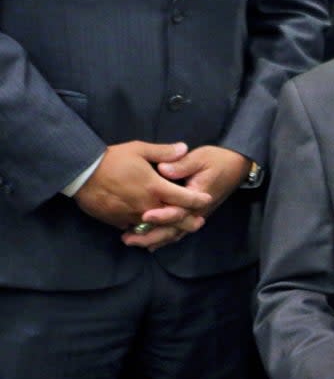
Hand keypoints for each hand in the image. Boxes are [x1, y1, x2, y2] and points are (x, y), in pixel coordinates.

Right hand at [75, 141, 212, 230]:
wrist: (80, 173)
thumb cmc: (111, 159)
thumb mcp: (139, 149)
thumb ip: (164, 152)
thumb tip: (184, 148)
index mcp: (155, 187)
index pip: (184, 198)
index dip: (197, 200)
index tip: (207, 200)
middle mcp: (146, 205)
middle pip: (173, 218)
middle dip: (187, 221)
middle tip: (199, 222)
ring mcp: (132, 216)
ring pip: (156, 228)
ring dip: (168, 229)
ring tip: (178, 230)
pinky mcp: (119, 222)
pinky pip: (137, 229)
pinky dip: (147, 230)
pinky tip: (153, 230)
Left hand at [122, 145, 249, 250]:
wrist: (237, 166)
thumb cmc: (218, 160)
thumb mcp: (201, 157)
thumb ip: (182, 164)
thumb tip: (162, 169)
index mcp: (198, 196)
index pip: (179, 211)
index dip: (162, 215)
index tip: (144, 216)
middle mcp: (197, 211)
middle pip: (174, 229)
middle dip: (151, 235)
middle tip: (128, 238)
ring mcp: (196, 215)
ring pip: (175, 233)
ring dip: (154, 239)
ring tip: (131, 241)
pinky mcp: (193, 215)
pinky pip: (178, 231)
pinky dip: (163, 238)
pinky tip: (148, 243)